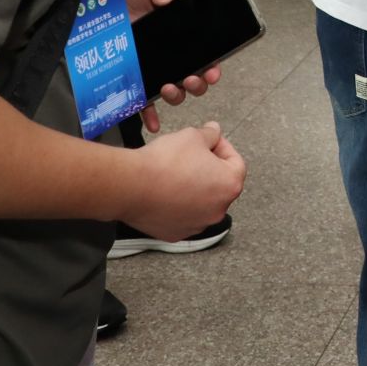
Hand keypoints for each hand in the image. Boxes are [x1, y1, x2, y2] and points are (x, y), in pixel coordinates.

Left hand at [120, 0, 222, 131]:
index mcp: (184, 36)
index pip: (206, 56)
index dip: (213, 67)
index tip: (212, 71)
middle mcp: (171, 56)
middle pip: (193, 79)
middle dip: (197, 84)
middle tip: (191, 79)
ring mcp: (153, 68)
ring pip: (173, 92)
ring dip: (177, 96)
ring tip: (169, 88)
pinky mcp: (133, 77)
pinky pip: (144, 102)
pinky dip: (150, 115)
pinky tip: (153, 123)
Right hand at [123, 121, 244, 240]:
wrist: (131, 186)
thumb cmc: (165, 161)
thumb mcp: (192, 136)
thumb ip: (210, 134)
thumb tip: (214, 132)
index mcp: (230, 185)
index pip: (235, 163)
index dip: (222, 147)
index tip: (209, 141)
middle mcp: (218, 210)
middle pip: (219, 184)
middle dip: (208, 168)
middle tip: (191, 155)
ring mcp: (197, 225)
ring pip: (201, 202)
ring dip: (193, 188)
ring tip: (175, 173)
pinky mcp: (176, 233)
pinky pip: (182, 216)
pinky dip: (177, 205)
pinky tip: (164, 192)